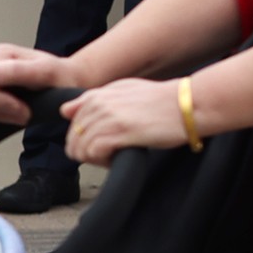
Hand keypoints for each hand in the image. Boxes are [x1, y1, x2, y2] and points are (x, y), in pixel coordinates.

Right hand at [0, 42, 77, 125]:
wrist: (68, 85)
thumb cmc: (60, 77)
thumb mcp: (44, 72)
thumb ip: (15, 71)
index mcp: (1, 54)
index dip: (0, 101)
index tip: (23, 109)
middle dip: (1, 110)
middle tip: (25, 114)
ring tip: (22, 113)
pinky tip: (13, 113)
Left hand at [65, 78, 190, 164]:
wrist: (187, 105)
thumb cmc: (160, 100)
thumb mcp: (123, 90)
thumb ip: (92, 99)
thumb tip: (65, 110)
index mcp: (97, 96)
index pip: (71, 125)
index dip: (83, 139)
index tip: (101, 143)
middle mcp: (98, 106)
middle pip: (73, 140)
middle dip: (87, 152)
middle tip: (108, 154)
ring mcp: (107, 119)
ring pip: (80, 149)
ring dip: (96, 159)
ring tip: (115, 156)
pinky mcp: (118, 133)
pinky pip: (93, 154)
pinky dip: (103, 162)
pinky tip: (118, 158)